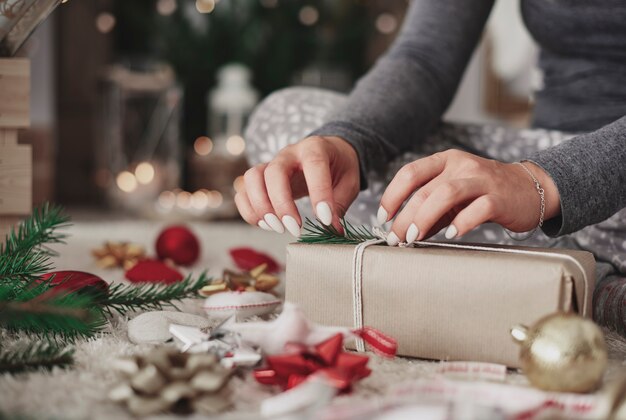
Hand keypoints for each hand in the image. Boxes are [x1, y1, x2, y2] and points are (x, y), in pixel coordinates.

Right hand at [235, 136, 359, 236]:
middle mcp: (289, 153)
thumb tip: (331, 229)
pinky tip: (266, 224)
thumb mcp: (349, 182)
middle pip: (274, 172)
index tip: (324, 219)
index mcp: (315, 148)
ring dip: (260, 206)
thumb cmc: (338, 167)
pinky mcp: (261, 178)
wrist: (328, 154)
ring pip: (252, 178)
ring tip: (276, 227)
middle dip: (282, 204)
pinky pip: (244, 191)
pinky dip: (249, 210)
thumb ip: (340, 203)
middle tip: (295, 228)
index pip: (313, 164)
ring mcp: (271, 164)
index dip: (318, 192)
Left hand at [377, 149, 560, 244]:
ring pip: (446, 195)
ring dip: (425, 218)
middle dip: (404, 217)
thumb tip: (402, 231)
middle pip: (424, 189)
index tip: (382, 218)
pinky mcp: (499, 197)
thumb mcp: (453, 196)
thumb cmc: (486, 193)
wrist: (532, 188)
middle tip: (395, 238)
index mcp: (445, 161)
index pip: (409, 173)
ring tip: (414, 238)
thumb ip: (430, 210)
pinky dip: (461, 223)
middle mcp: (461, 165)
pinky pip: (477, 209)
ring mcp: (481, 179)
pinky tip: (450, 235)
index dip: (391, 196)